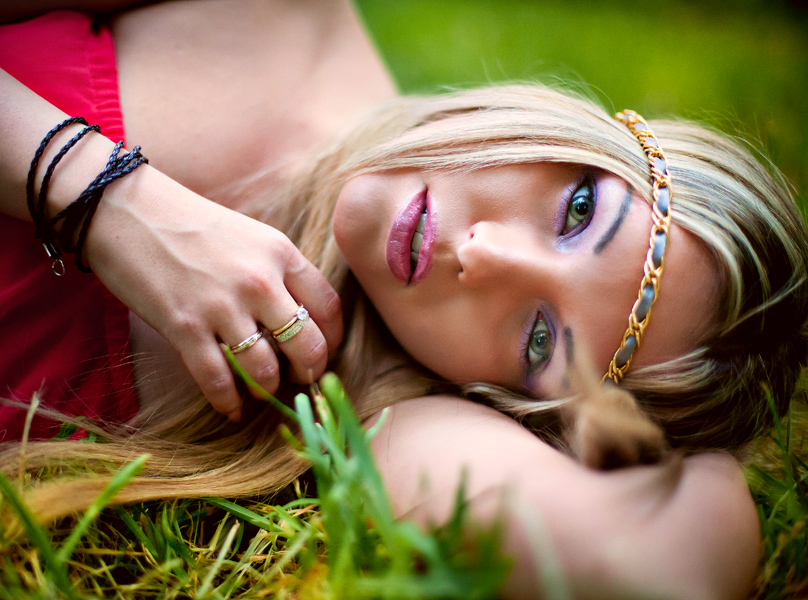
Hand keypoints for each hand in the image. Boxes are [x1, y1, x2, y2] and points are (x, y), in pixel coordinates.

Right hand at [84, 163, 341, 420]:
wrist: (126, 209)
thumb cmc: (191, 222)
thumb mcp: (250, 236)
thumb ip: (278, 271)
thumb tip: (300, 316)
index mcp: (280, 253)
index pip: (328, 306)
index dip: (333, 337)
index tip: (327, 351)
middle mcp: (259, 281)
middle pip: (307, 343)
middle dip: (310, 370)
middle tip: (302, 379)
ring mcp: (222, 306)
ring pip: (264, 369)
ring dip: (268, 389)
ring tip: (264, 391)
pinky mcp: (184, 327)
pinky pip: (217, 380)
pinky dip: (228, 402)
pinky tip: (232, 409)